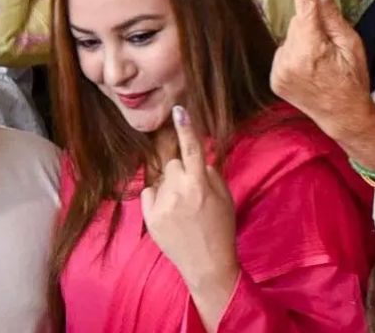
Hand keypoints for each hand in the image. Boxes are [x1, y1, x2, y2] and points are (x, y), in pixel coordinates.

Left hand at [141, 106, 238, 292]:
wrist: (207, 263)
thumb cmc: (221, 228)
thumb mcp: (224, 197)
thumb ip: (209, 174)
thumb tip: (196, 159)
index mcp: (200, 185)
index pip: (192, 149)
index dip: (185, 128)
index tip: (178, 110)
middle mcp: (178, 192)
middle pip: (174, 164)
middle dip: (182, 171)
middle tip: (193, 192)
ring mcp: (161, 205)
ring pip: (162, 179)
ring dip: (170, 185)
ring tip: (182, 208)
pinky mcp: (149, 218)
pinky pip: (149, 193)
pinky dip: (157, 198)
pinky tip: (170, 213)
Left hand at [270, 0, 372, 140]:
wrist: (343, 116)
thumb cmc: (353, 79)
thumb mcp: (352, 45)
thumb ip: (332, 17)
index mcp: (312, 49)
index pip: (305, 7)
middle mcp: (289, 59)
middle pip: (297, 22)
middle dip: (312, 25)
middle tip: (329, 45)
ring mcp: (278, 71)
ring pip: (289, 36)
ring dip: (303, 40)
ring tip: (319, 61)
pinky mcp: (274, 78)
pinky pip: (283, 52)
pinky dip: (295, 53)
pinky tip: (308, 69)